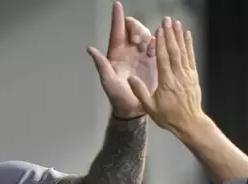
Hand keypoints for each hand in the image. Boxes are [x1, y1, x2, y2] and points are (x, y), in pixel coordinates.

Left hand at [88, 2, 156, 118]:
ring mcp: (141, 55)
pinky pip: (156, 44)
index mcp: (116, 54)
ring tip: (146, 48)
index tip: (117, 5)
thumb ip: (101, 65)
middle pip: (133, 29)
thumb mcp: (108, 82)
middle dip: (137, 29)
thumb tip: (90, 49)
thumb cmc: (118, 97)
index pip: (116, 32)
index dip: (117, 18)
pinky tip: (157, 46)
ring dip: (147, 35)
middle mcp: (128, 51)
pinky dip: (157, 41)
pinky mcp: (153, 60)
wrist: (135, 109)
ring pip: (145, 34)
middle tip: (139, 42)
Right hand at [127, 17, 204, 133]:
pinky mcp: (193, 76)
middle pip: (174, 51)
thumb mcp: (150, 107)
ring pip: (183, 52)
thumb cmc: (168, 116)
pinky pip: (191, 57)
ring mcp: (187, 75)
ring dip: (179, 36)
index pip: (163, 59)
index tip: (158, 30)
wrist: (189, 122)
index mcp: (166, 82)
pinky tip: (187, 35)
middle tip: (167, 20)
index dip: (161, 43)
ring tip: (176, 23)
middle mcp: (178, 76)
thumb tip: (129, 78)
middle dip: (170, 34)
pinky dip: (189, 45)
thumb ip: (140, 92)